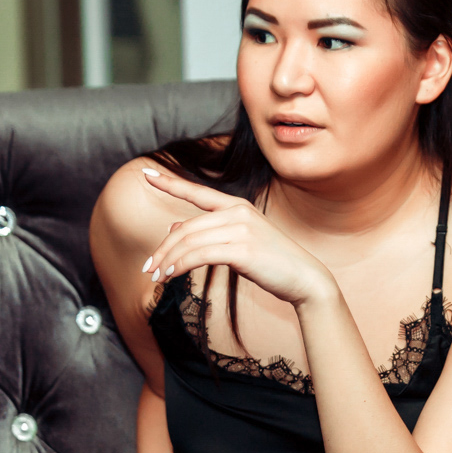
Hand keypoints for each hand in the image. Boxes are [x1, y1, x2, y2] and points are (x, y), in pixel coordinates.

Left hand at [140, 168, 334, 307]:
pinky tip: (172, 276)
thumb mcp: (239, 242)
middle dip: (163, 250)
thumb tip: (173, 227)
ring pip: (189, 242)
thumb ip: (209, 232)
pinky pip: (200, 255)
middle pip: (186, 228)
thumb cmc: (273, 262)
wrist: (305, 278)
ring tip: (157, 278)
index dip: (170, 183)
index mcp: (237, 206)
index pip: (197, 192)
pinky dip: (181, 266)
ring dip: (168, 261)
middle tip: (148, 269)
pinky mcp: (242, 249)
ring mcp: (241, 229)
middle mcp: (237, 212)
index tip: (146, 174)